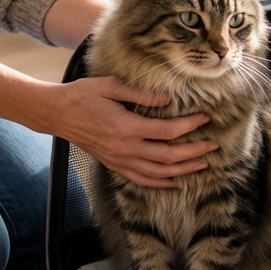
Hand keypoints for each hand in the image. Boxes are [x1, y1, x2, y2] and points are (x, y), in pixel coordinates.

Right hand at [49, 76, 218, 187]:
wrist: (57, 113)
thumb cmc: (83, 95)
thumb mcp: (111, 86)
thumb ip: (141, 95)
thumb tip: (168, 98)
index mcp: (127, 127)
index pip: (167, 131)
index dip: (190, 126)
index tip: (205, 118)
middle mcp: (125, 148)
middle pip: (168, 157)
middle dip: (194, 152)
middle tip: (213, 146)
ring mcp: (119, 160)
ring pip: (158, 173)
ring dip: (183, 170)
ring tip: (202, 165)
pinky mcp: (114, 164)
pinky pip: (141, 179)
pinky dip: (160, 183)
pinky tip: (174, 181)